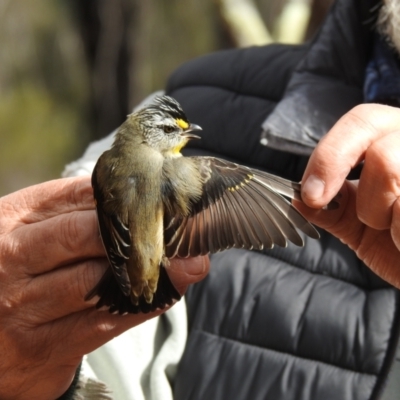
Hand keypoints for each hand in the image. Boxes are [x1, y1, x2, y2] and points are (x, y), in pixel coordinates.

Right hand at [0, 176, 208, 399]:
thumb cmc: (19, 268)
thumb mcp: (33, 229)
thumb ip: (77, 210)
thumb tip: (142, 200)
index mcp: (13, 218)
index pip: (79, 196)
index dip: (127, 200)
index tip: (165, 202)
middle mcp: (12, 258)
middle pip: (88, 235)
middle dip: (140, 233)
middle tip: (181, 231)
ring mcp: (23, 306)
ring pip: (100, 282)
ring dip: (151, 272)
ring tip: (187, 263)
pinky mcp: (43, 347)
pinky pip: (104, 323)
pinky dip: (142, 307)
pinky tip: (165, 294)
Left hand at [297, 104, 399, 286]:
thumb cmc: (398, 248)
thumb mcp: (358, 226)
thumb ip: (330, 209)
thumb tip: (296, 198)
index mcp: (395, 140)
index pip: (362, 120)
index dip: (330, 156)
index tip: (311, 194)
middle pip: (381, 150)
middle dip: (366, 197)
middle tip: (369, 221)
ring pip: (395, 172)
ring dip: (385, 218)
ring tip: (398, 232)